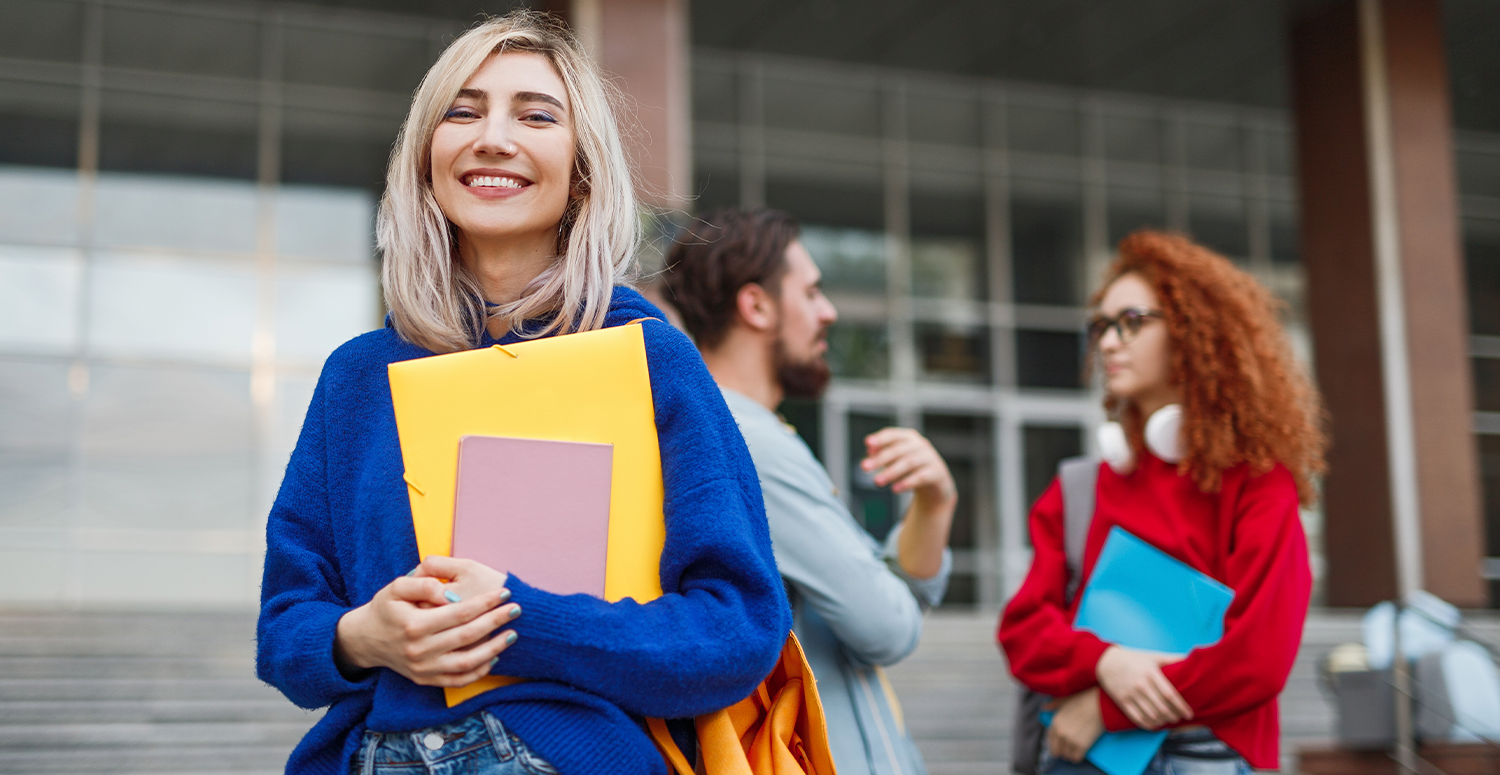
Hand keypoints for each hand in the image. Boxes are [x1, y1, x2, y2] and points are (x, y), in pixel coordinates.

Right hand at [334, 556, 519, 687]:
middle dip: (495, 622)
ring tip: (512, 634)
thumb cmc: (386, 608)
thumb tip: (450, 593)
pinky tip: (494, 656)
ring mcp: (423, 668)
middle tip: (516, 609)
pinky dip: (479, 671)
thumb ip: (423, 584)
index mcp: (414, 625)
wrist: (366, 639)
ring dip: (493, 649)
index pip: (459, 612)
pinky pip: (458, 680)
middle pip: (467, 636)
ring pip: (466, 663)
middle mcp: (419, 650)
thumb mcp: (396, 587)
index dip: (485, 603)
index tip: (504, 593)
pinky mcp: (425, 680)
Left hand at [861, 428, 956, 503]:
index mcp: (909, 438)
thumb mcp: (896, 460)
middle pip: (898, 449)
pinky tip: (895, 489)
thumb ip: (882, 454)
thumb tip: (870, 451)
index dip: (880, 438)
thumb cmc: (912, 468)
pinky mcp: (937, 473)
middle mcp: (921, 445)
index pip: (893, 434)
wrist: (937, 484)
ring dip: (891, 472)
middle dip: (880, 458)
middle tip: (865, 467)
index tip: (867, 443)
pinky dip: (907, 482)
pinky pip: (921, 477)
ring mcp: (930, 458)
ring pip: (909, 463)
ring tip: (877, 481)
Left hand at [1046, 688, 1104, 762]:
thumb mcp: (1064, 700)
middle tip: (1068, 750)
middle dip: (1062, 751)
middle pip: (1057, 751)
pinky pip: (1076, 758)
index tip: (1058, 747)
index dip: (1054, 745)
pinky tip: (1080, 753)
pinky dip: (1078, 757)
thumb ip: (1053, 705)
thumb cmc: (1083, 700)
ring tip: (1075, 750)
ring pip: (1067, 756)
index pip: (1050, 740)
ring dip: (1070, 754)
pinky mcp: (1081, 745)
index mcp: (1055, 722)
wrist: (1099, 705)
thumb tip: (1044, 707)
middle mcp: (1060, 733)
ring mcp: (1070, 740)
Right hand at [1095, 645, 1192, 728]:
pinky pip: (1137, 718)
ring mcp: (1131, 694)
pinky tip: (1155, 725)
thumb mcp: (1153, 656)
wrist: (1106, 661)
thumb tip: (1191, 659)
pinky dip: (1149, 725)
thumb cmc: (1133, 659)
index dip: (1181, 706)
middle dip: (1174, 716)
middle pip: (1162, 708)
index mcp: (1151, 673)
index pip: (1170, 695)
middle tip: (1179, 718)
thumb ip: (1172, 659)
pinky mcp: (1122, 701)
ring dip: (1163, 722)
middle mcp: (1141, 685)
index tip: (1189, 714)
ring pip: (1151, 715)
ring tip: (1168, 721)